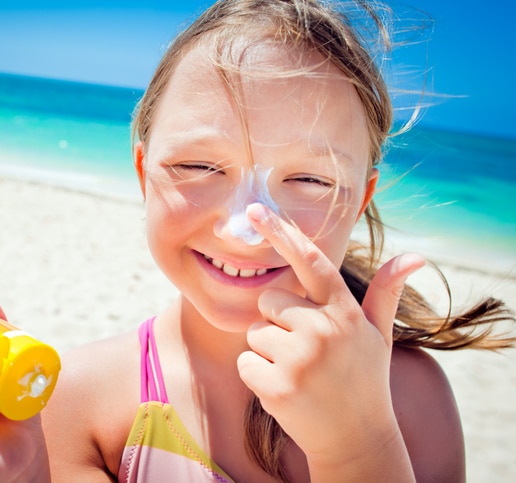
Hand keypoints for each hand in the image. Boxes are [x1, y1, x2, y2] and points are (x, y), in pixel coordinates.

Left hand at [237, 204, 422, 478]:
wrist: (356, 439)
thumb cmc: (364, 380)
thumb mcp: (377, 336)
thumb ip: (385, 294)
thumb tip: (414, 256)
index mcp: (344, 312)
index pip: (311, 261)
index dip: (283, 233)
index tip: (255, 209)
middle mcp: (323, 329)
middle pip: (268, 301)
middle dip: (276, 322)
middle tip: (303, 351)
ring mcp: (301, 358)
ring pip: (255, 333)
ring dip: (267, 352)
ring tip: (299, 373)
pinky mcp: (279, 385)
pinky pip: (246, 363)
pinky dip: (257, 377)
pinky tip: (285, 390)